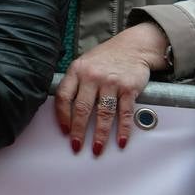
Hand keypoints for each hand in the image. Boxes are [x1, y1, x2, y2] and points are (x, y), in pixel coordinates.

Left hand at [54, 22, 167, 155]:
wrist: (133, 46)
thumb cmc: (105, 58)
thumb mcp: (83, 64)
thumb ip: (75, 83)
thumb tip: (65, 109)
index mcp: (76, 70)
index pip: (63, 96)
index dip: (62, 115)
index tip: (64, 131)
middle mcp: (92, 76)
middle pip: (82, 108)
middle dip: (78, 130)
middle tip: (77, 146)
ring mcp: (111, 82)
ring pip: (103, 113)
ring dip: (100, 134)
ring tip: (97, 148)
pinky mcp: (129, 88)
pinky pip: (125, 113)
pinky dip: (123, 129)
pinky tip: (121, 140)